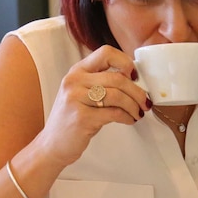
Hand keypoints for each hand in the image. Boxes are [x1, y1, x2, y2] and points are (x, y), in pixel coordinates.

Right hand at [37, 45, 149, 165]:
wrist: (52, 144)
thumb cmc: (72, 118)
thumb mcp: (81, 93)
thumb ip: (101, 82)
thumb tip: (134, 80)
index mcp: (77, 71)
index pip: (106, 52)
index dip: (125, 62)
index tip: (135, 76)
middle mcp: (74, 81)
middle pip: (117, 78)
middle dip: (137, 92)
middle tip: (145, 102)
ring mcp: (76, 99)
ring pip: (117, 96)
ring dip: (134, 106)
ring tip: (138, 113)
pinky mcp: (81, 118)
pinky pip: (114, 113)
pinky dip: (128, 117)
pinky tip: (129, 120)